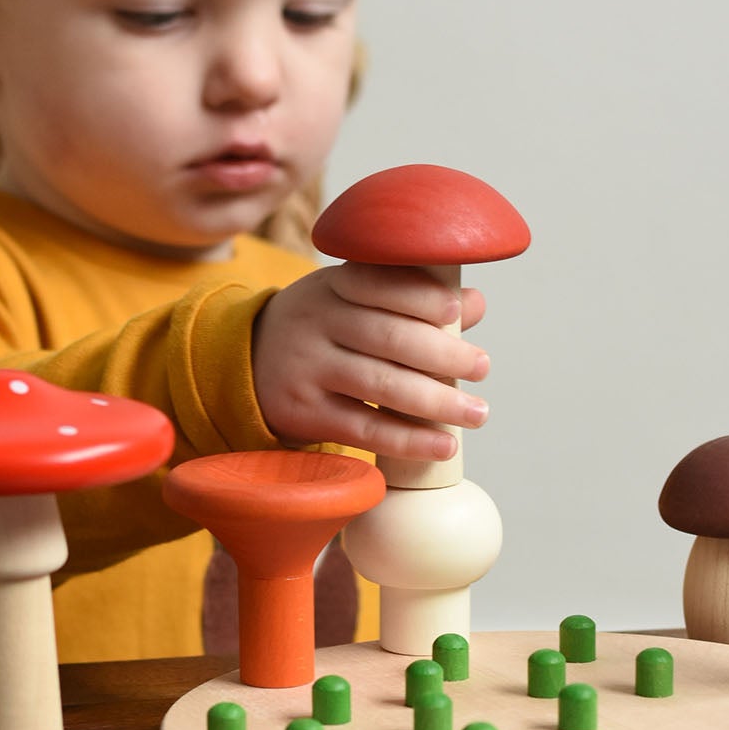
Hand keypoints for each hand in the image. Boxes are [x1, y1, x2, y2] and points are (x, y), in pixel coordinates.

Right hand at [252, 262, 489, 459]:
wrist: (246, 366)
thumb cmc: (323, 330)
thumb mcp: (352, 300)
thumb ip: (410, 299)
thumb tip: (476, 303)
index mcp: (332, 286)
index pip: (377, 283)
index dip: (419, 297)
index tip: (457, 313)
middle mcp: (315, 323)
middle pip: (387, 337)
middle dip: (443, 354)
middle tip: (482, 366)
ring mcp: (306, 369)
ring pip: (380, 385)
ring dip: (436, 402)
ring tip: (477, 413)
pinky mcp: (304, 413)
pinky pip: (363, 430)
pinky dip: (408, 440)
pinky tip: (443, 446)